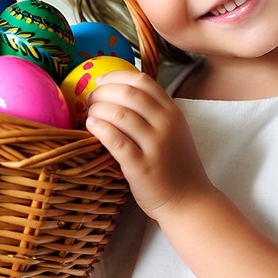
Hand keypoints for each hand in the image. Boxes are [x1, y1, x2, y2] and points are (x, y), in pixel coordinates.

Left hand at [84, 71, 212, 217]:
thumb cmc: (176, 165)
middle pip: (128, 94)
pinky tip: (91, 126)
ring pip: (120, 114)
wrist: (188, 201)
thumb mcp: (174, 131)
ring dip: (98, 109)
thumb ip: (154, 113)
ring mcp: (155, 145)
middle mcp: (166, 125)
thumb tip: (119, 94)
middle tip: (90, 99)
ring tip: (89, 114)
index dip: (117, 76)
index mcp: (173, 112)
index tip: (100, 81)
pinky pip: (116, 141)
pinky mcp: (141, 166)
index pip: (143, 81)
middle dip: (103, 92)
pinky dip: (100, 128)